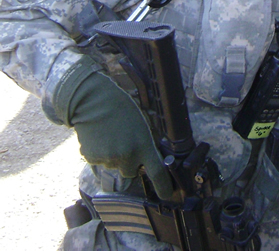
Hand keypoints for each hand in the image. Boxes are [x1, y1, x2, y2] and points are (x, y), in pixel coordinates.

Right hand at [58, 70, 173, 199]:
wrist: (92, 101)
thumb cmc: (120, 109)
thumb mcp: (140, 126)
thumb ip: (143, 145)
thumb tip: (142, 160)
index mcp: (143, 145)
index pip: (157, 172)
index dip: (164, 186)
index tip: (167, 195)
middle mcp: (127, 156)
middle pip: (130, 172)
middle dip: (128, 163)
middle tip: (123, 143)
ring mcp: (109, 159)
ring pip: (113, 166)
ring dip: (113, 157)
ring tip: (109, 135)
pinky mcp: (92, 158)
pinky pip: (98, 162)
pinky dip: (99, 153)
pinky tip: (99, 137)